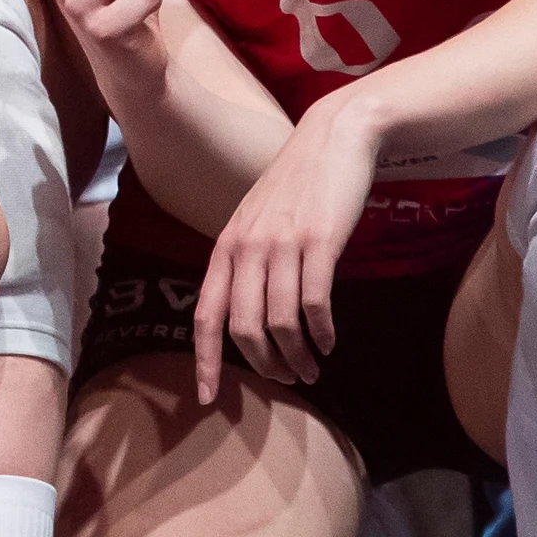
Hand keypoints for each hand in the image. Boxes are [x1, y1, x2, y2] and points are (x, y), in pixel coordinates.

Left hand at [192, 95, 376, 400]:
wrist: (333, 138)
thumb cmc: (296, 186)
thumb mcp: (256, 221)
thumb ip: (246, 261)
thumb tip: (246, 314)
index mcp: (226, 247)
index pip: (204, 315)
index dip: (204, 360)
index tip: (208, 398)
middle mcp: (247, 248)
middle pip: (243, 328)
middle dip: (264, 365)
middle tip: (287, 380)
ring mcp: (282, 244)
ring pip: (279, 323)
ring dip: (297, 356)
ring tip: (312, 369)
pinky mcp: (319, 241)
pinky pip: (314, 303)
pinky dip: (322, 332)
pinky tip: (330, 341)